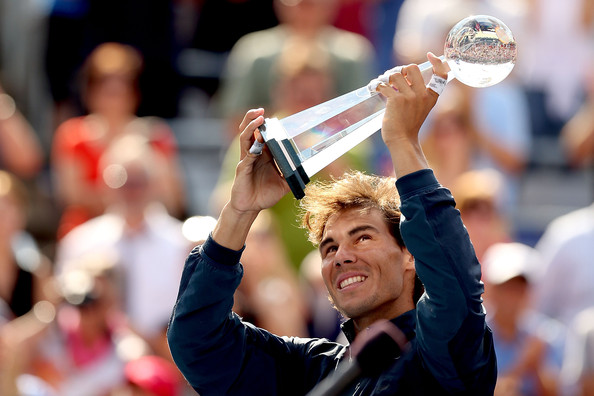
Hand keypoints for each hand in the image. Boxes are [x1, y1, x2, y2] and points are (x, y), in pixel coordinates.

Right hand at [229, 108, 290, 213]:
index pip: (263, 136)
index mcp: (263, 155)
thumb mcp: (283, 185)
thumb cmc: (264, 195)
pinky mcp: (242, 169)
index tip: (273, 118)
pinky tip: (256, 146)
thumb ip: (293, 177)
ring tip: (258, 118)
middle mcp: (253, 154)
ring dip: (251, 127)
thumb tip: (308, 174)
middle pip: (250, 131)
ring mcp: (246, 160)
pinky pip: (247, 157)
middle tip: (260, 111)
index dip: (266, 126)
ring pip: (245, 139)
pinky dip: (252, 150)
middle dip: (253, 119)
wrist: (250, 208)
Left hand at [376, 53, 448, 176]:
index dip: (437, 62)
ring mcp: (409, 97)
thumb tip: (403, 75)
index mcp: (431, 97)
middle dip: (402, 69)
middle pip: (412, 67)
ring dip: (387, 77)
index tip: (431, 55)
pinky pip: (384, 84)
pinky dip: (377, 85)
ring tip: (385, 84)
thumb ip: (417, 93)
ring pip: (395, 74)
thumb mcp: (420, 108)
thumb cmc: (408, 125)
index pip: (441, 75)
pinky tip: (375, 88)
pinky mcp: (396, 100)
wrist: (401, 140)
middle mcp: (422, 95)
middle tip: (396, 78)